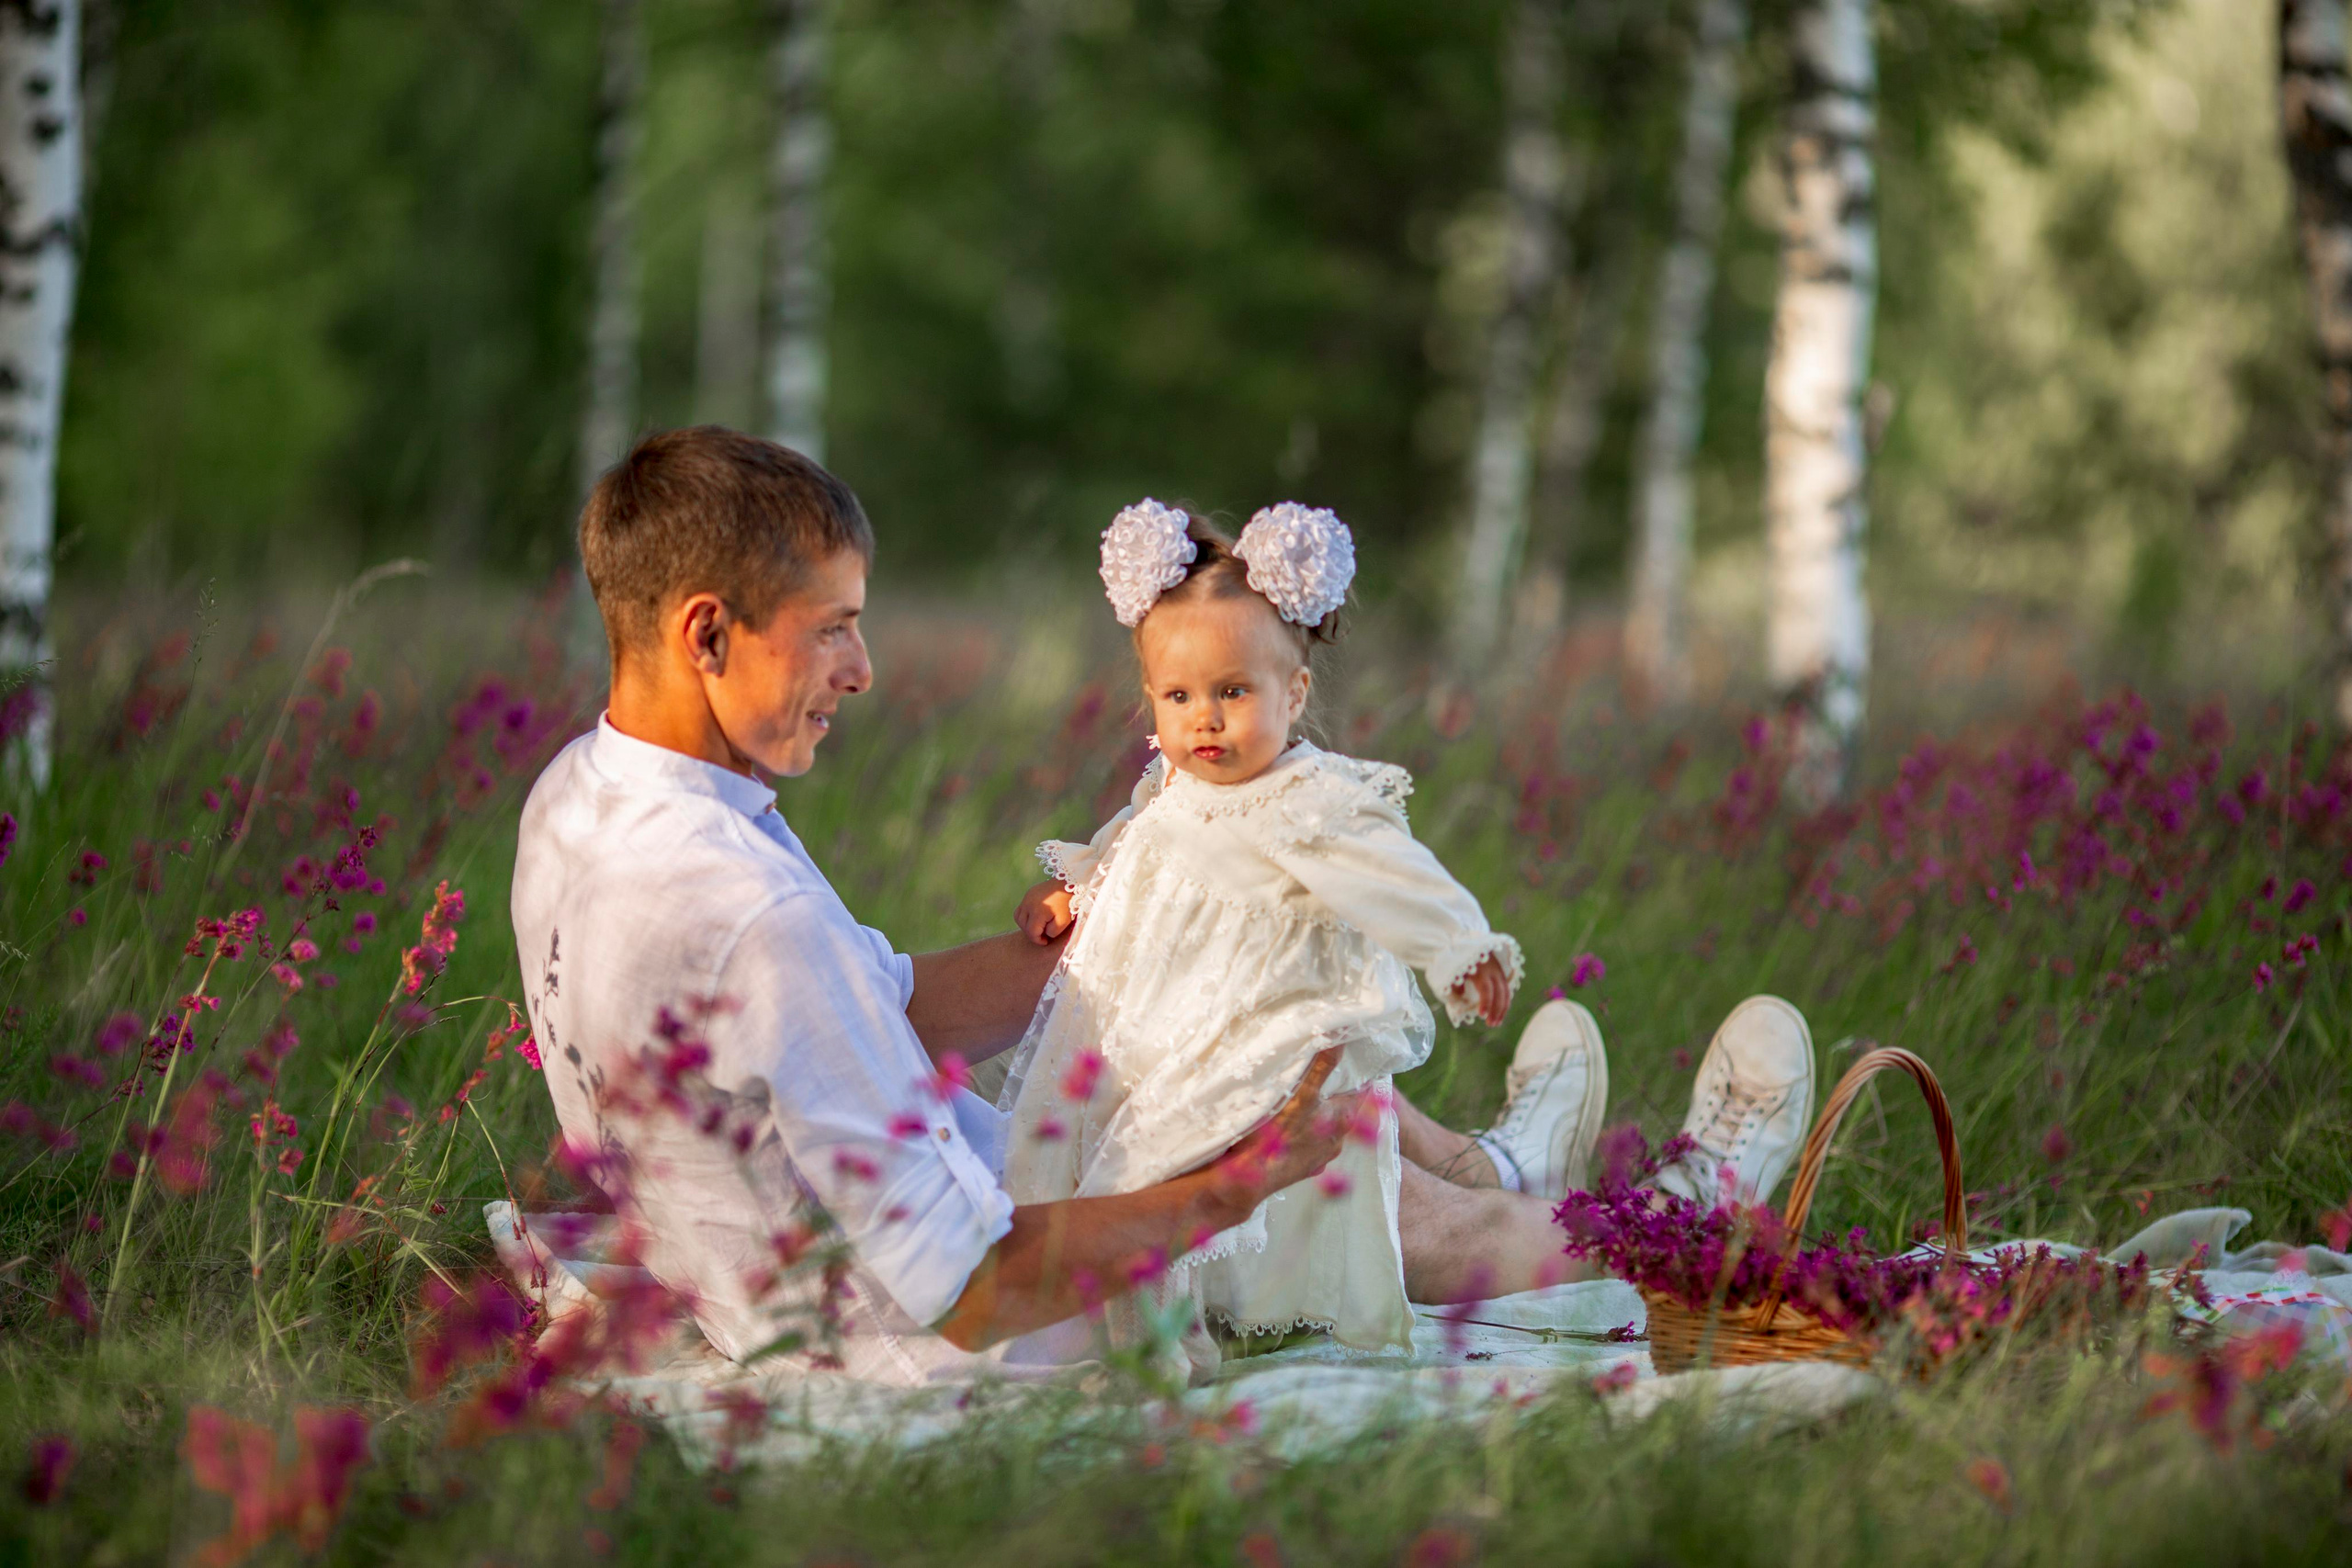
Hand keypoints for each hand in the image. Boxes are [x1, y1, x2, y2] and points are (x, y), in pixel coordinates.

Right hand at [1015, 880, 1074, 944]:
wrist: (1069, 883)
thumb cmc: (1068, 904)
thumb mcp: (1064, 921)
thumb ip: (1052, 932)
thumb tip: (1043, 933)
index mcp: (1037, 912)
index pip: (1031, 932)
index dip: (1038, 940)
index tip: (1046, 941)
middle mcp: (1028, 904)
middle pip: (1023, 925)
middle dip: (1032, 934)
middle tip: (1043, 935)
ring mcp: (1026, 898)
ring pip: (1018, 917)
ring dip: (1026, 925)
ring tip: (1038, 927)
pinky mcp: (1028, 894)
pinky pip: (1021, 909)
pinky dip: (1025, 916)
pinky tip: (1036, 918)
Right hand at [1205, 1046, 1361, 1219]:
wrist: (1249, 1179)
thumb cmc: (1276, 1135)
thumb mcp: (1302, 1093)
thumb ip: (1323, 1066)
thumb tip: (1342, 1034)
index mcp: (1343, 1120)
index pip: (1363, 1092)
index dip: (1358, 1075)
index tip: (1353, 1061)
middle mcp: (1337, 1141)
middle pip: (1344, 1111)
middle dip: (1335, 1095)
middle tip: (1322, 1076)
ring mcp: (1321, 1158)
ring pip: (1326, 1130)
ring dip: (1318, 1117)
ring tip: (1302, 1102)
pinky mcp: (1305, 1170)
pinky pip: (1310, 1146)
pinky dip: (1304, 1136)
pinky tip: (1289, 1130)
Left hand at [1450, 955, 1513, 1027]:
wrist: (1468, 940)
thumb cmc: (1457, 958)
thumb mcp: (1453, 969)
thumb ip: (1455, 984)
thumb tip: (1461, 998)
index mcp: (1480, 970)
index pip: (1486, 989)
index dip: (1485, 1003)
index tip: (1481, 1015)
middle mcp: (1493, 971)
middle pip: (1499, 993)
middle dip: (1496, 1010)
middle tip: (1490, 1024)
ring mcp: (1499, 972)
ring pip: (1506, 993)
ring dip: (1503, 1009)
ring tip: (1496, 1023)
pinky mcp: (1502, 974)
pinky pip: (1506, 990)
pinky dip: (1505, 1003)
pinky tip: (1500, 1014)